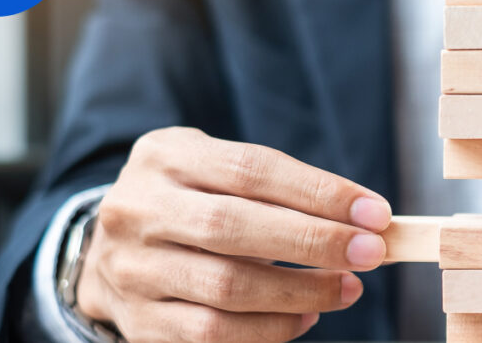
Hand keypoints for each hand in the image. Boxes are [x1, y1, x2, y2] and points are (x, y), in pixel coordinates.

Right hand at [75, 127, 391, 341]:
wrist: (107, 248)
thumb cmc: (188, 200)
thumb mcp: (214, 169)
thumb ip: (277, 186)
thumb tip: (360, 217)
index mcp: (166, 157)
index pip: (252, 170)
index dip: (318, 192)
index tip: (374, 212)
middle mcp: (139, 211)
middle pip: (234, 227)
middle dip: (314, 242)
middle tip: (371, 252)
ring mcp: (133, 270)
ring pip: (226, 288)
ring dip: (301, 292)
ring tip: (348, 287)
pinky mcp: (139, 322)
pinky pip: (212, 335)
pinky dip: (270, 330)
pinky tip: (306, 317)